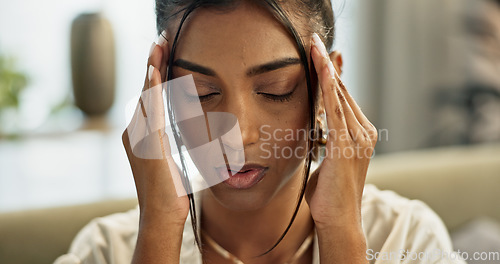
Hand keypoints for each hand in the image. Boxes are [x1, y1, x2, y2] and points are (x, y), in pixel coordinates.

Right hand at [122, 31, 188, 225]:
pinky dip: (152, 89)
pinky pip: (151, 109)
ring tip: (159, 44)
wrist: (162, 215)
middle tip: (160, 39)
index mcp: (140, 135)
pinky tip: (155, 71)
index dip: (155, 74)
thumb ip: (164, 142)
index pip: (148, 97)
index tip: (162, 54)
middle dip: (152, 63)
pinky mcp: (148, 143)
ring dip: (153, 67)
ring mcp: (139, 137)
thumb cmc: (169, 192)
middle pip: (144, 90)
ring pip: (146, 94)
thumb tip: (169, 132)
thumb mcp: (166, 160)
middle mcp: (134, 132)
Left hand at [305, 33, 377, 230]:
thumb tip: (317, 128)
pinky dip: (330, 89)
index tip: (322, 55)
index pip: (343, 98)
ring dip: (327, 70)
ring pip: (340, 96)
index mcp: (360, 134)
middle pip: (343, 91)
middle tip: (316, 42)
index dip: (332, 75)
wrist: (338, 219)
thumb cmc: (329, 192)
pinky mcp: (346, 146)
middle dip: (328, 65)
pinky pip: (336, 111)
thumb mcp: (327, 158)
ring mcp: (358, 139)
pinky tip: (324, 71)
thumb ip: (327, 139)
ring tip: (316, 47)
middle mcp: (363, 132)